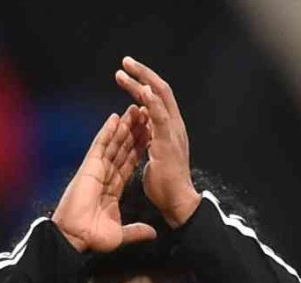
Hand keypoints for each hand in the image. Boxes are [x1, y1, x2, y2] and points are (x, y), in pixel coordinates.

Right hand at [52, 105, 155, 251]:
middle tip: (144, 115)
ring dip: (124, 127)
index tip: (149, 137)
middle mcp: (106, 176)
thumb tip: (152, 233)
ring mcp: (97, 170)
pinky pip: (100, 146)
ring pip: (113, 144)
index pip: (129, 165)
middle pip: (123, 150)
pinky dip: (107, 131)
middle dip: (134, 133)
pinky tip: (114, 118)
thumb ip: (137, 231)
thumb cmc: (93, 237)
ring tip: (134, 110)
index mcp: (113, 189)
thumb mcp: (121, 235)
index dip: (139, 150)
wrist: (76, 237)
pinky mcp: (89, 167)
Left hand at [115, 56, 200, 227]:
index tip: (129, 74)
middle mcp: (174, 126)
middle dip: (142, 74)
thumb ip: (150, 140)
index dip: (144, 84)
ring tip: (123, 71)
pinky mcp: (167, 142)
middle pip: (159, 91)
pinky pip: (160, 116)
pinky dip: (152, 101)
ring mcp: (172, 132)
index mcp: (169, 129)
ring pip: (159, 98)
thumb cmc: (166, 185)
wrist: (178, 202)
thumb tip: (143, 130)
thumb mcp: (155, 157)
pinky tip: (142, 89)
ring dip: (141, 82)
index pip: (158, 99)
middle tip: (125, 62)